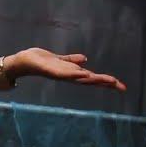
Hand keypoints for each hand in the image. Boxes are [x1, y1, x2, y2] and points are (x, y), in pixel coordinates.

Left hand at [7, 48, 125, 91]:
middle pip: (90, 80)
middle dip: (105, 83)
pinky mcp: (51, 71)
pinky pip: (65, 73)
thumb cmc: (40, 61)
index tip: (121, 86)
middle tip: (121, 87)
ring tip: (108, 80)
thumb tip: (85, 59)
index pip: (92, 78)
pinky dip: (75, 74)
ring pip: (80, 78)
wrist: (24, 62)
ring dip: (94, 79)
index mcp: (71, 73)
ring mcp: (60, 74)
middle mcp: (68, 76)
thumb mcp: (60, 60)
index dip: (106, 82)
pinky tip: (85, 74)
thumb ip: (71, 60)